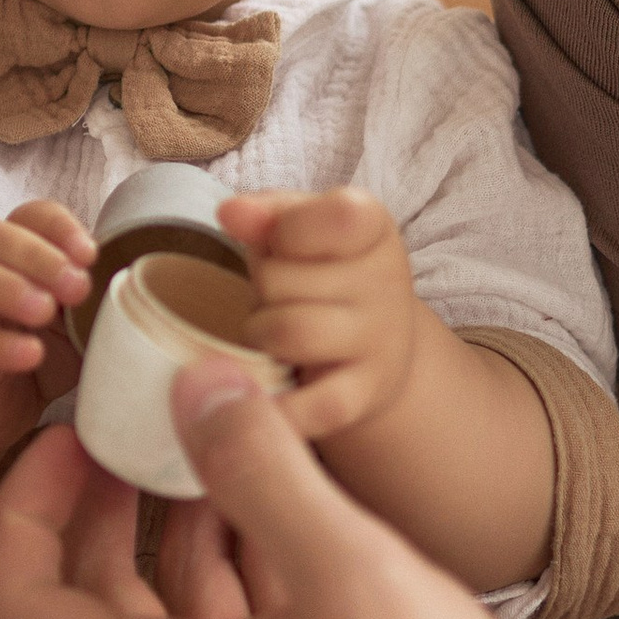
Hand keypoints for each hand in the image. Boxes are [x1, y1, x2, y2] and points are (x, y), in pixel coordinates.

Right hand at [0, 200, 91, 464]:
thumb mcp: (73, 322)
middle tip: (76, 286)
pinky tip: (31, 353)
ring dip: (5, 285)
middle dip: (36, 254)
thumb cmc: (34, 352)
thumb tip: (147, 286)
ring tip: (44, 310)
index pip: (27, 216)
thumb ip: (94, 299)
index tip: (90, 253)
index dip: (56, 226)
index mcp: (11, 255)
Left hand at [0, 367, 618, 618]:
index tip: (73, 440)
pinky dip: (245, 581)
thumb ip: (260, 471)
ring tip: (227, 452)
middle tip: (142, 429)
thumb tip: (191, 386)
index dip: (23, 513)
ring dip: (185, 538)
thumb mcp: (347, 570)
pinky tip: (295, 522)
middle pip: (93, 610)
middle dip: (106, 511)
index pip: (18, 608)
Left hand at [219, 188, 418, 444]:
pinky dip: (277, 404)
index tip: (283, 241)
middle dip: (262, 289)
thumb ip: (264, 213)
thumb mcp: (296, 227)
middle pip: (279, 280)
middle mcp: (387, 283)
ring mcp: (380, 342)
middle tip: (279, 296)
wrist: (372, 345)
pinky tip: (265, 389)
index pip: (337, 217)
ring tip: (271, 334)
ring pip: (286, 333)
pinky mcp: (365, 394)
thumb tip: (231, 213)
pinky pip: (312, 405)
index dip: (287, 230)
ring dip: (259, 335)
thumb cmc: (318, 271)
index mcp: (373, 227)